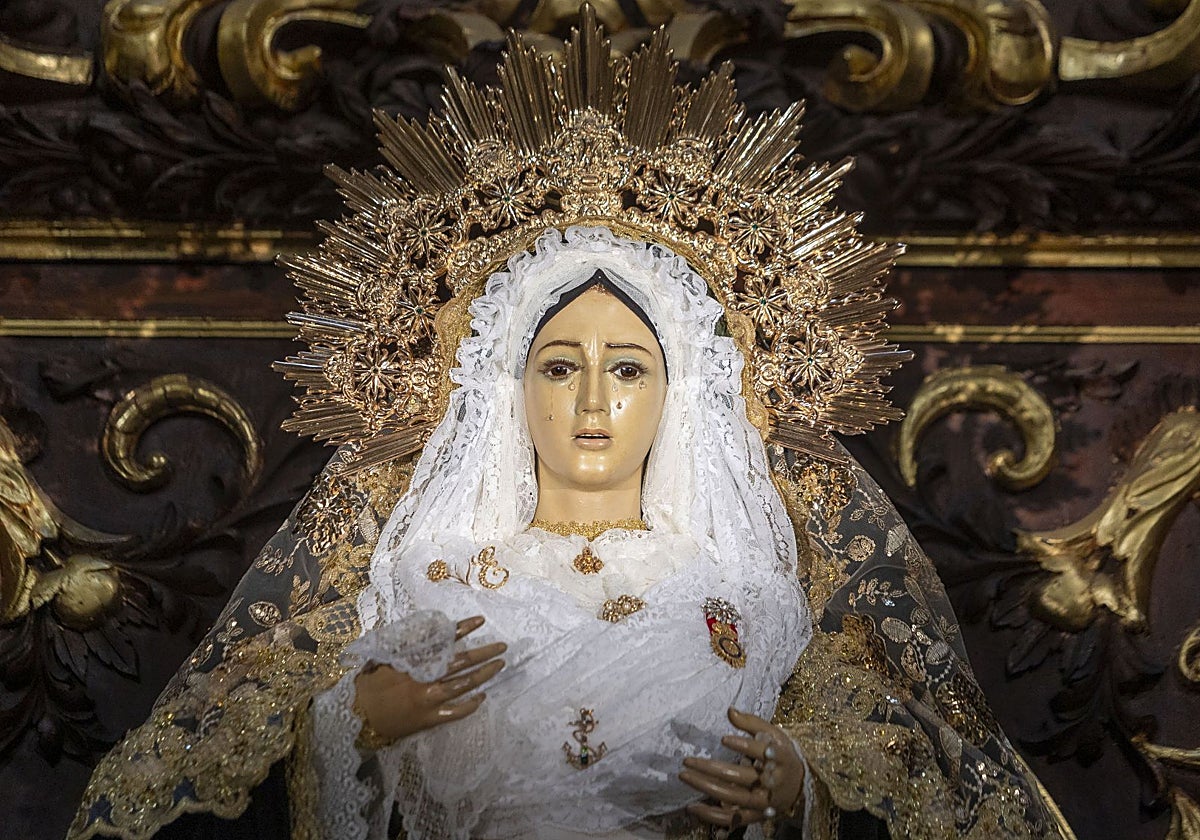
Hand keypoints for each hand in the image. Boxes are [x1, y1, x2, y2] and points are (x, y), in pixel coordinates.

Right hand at [353, 615, 505, 742]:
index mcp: (413, 660)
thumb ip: (406, 644)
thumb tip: (429, 630)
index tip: (481, 620)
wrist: (357, 715)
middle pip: (462, 663)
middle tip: (502, 647)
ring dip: (484, 674)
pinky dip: (471, 704)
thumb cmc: (368, 683)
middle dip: (484, 653)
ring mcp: (429, 700)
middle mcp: (425, 678)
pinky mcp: (429, 719)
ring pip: (464, 685)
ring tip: (499, 665)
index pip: (444, 640)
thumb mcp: (384, 656)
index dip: (463, 629)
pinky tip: (483, 697)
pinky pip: (456, 712)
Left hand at [680, 707, 804, 829]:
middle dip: (712, 768)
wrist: (801, 785)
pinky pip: (733, 819)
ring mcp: (763, 802)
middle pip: (741, 776)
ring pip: (733, 797)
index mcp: (780, 758)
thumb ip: (751, 723)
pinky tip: (692, 807)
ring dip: (707, 788)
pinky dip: (712, 815)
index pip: (762, 752)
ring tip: (684, 776)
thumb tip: (729, 710)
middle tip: (687, 760)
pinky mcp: (756, 816)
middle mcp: (772, 782)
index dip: (744, 746)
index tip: (724, 739)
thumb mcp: (773, 734)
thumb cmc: (782, 754)